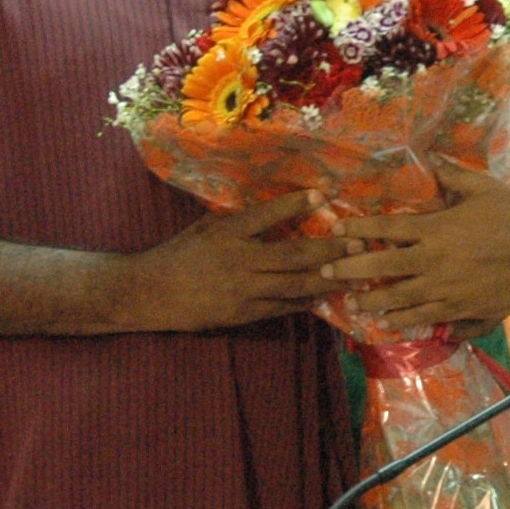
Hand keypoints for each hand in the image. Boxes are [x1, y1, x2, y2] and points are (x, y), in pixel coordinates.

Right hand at [120, 192, 347, 331]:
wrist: (150, 293)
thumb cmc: (179, 253)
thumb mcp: (205, 227)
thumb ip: (238, 220)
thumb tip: (273, 206)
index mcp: (227, 232)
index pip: (266, 214)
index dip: (295, 204)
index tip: (323, 195)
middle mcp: (239, 260)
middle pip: (292, 254)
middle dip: (329, 250)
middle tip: (359, 243)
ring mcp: (243, 290)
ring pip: (293, 284)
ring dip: (327, 279)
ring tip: (354, 274)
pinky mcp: (242, 314)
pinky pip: (281, 308)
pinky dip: (304, 301)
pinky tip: (325, 297)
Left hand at [326, 163, 509, 335]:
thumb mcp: (484, 188)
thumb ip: (453, 174)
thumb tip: (431, 157)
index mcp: (435, 229)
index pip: (385, 228)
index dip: (357, 229)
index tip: (337, 230)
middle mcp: (432, 262)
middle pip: (380, 268)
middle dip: (349, 269)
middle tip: (326, 272)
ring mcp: (444, 290)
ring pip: (397, 299)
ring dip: (371, 300)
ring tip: (352, 303)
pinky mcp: (459, 310)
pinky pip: (423, 318)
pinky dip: (403, 321)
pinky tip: (390, 323)